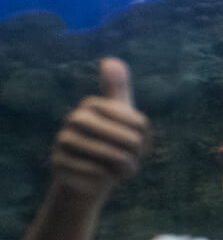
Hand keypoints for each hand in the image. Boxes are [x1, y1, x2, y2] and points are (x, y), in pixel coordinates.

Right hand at [50, 58, 152, 199]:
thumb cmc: (111, 143)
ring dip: (124, 168)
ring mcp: (63, 142)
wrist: (88, 176)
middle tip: (132, 160)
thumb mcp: (121, 116)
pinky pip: (97, 173)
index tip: (139, 143)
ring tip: (122, 169)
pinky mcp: (59, 165)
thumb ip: (118, 89)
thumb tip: (110, 60)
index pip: (138, 122)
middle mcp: (74, 119)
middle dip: (136, 155)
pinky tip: (102, 177)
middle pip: (129, 139)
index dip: (145, 138)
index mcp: (92, 105)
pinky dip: (106, 178)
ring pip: (113, 157)